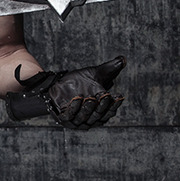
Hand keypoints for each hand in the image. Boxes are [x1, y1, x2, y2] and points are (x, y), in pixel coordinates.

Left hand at [6, 56, 125, 129]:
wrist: (57, 85)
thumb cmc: (78, 81)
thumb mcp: (95, 74)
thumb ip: (110, 68)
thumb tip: (123, 59)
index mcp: (100, 112)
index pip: (110, 112)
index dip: (115, 105)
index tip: (118, 96)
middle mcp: (89, 119)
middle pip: (98, 116)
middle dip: (102, 107)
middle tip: (105, 97)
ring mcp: (76, 121)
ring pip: (84, 117)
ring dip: (88, 109)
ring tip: (90, 98)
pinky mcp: (63, 119)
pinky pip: (69, 116)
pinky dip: (73, 108)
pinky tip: (77, 98)